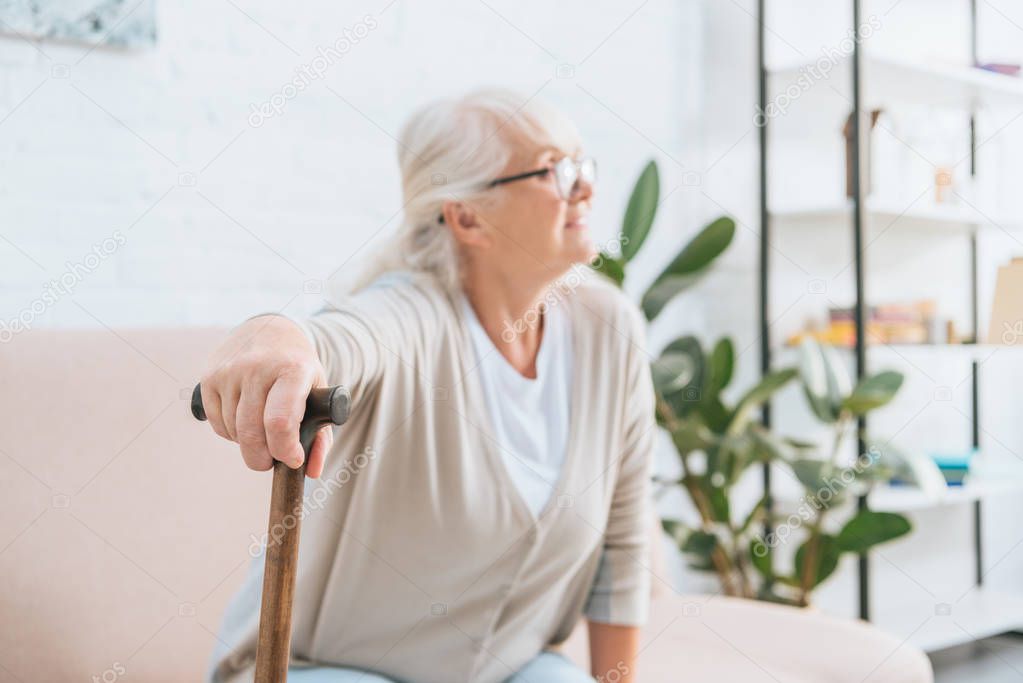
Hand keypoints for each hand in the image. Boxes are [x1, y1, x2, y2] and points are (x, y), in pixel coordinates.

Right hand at [198, 315, 332, 477]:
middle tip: (272, 460)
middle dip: (262, 459)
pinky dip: (231, 432)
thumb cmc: (298, 368)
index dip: (285, 450)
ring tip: (262, 430)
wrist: (269, 329)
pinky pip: (217, 424)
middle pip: (251, 433)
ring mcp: (230, 372)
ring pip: (234, 432)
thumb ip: (321, 435)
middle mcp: (257, 368)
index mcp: (292, 370)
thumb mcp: (319, 392)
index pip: (280, 422)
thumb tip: (311, 471)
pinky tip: (245, 418)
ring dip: (248, 444)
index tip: (293, 460)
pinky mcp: (209, 378)